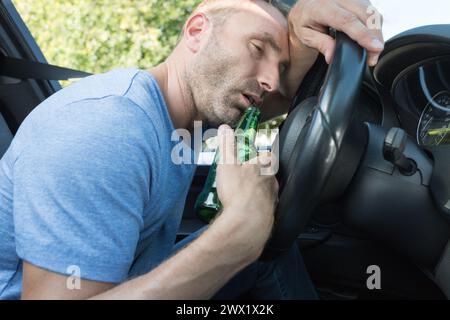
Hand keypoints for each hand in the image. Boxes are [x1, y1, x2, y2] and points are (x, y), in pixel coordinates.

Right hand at [213, 125, 278, 257]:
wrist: (247, 222)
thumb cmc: (238, 191)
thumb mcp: (227, 164)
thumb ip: (227, 146)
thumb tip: (225, 129)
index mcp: (263, 166)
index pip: (267, 156)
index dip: (260, 156)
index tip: (253, 157)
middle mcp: (272, 181)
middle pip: (268, 174)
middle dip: (258, 175)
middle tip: (245, 177)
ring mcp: (272, 198)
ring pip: (268, 190)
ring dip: (258, 191)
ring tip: (244, 195)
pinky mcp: (269, 214)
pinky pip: (264, 207)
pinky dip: (257, 207)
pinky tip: (247, 210)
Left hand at [288, 0, 383, 65]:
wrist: (304, 8)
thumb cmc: (304, 22)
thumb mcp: (306, 36)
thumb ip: (320, 44)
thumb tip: (332, 57)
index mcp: (321, 7)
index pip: (346, 20)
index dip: (362, 34)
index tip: (374, 47)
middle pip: (365, 14)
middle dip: (375, 36)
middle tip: (374, 56)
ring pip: (371, 12)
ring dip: (377, 32)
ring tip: (373, 51)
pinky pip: (371, 10)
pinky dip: (375, 25)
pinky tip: (371, 38)